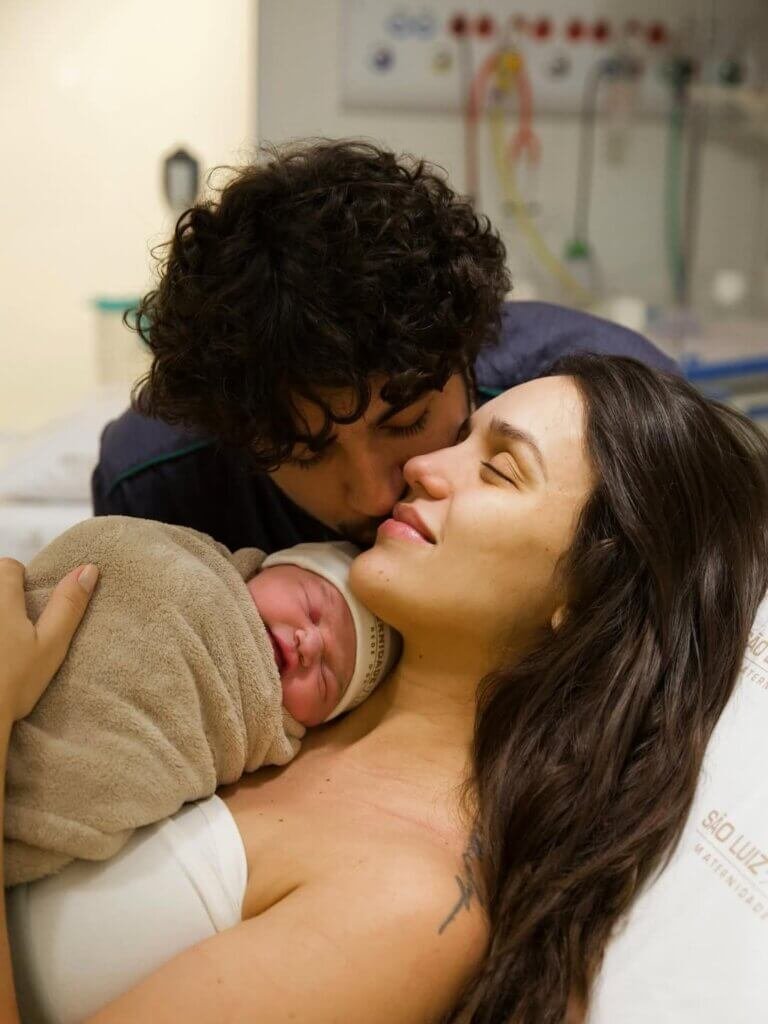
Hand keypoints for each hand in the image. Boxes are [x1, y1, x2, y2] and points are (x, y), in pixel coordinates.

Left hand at [0, 557, 97, 725]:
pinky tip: (0, 653)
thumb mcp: (51, 645)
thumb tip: (89, 569)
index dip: (20, 579)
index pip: (8, 566)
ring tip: (5, 644)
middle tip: (15, 628)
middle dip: (4, 598)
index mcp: (1, 600)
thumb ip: (68, 605)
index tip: (28, 604)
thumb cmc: (13, 684)